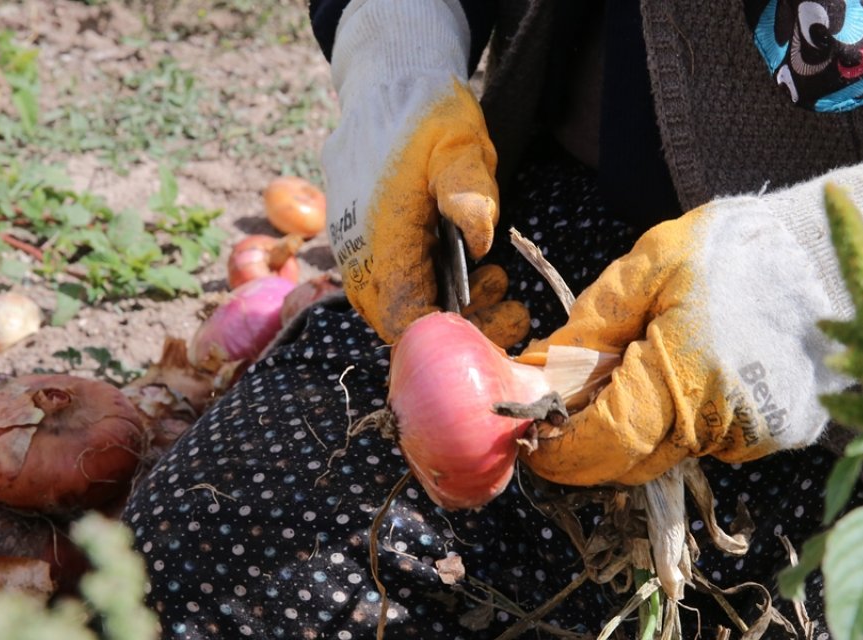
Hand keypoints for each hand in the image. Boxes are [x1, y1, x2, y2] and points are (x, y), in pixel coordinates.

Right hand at [321, 0, 500, 343]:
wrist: (384, 83)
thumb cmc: (425, 113)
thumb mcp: (462, 143)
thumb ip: (468, 191)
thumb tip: (479, 240)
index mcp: (380, 238)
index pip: (406, 319)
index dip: (453, 333)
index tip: (501, 320)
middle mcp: (357, 255)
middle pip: (402, 322)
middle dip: (460, 323)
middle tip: (508, 300)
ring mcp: (353, 251)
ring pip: (396, 305)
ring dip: (448, 304)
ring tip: (496, 280)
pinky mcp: (359, 244)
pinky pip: (391, 284)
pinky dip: (431, 287)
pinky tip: (469, 269)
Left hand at [519, 143, 862, 485]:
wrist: (829, 250)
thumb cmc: (732, 250)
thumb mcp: (647, 268)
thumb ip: (590, 329)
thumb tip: (534, 377)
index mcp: (685, 376)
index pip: (605, 442)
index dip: (561, 449)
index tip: (531, 440)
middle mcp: (724, 422)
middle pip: (632, 460)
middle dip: (591, 441)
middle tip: (568, 402)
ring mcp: (757, 435)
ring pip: (669, 454)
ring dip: (639, 428)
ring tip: (638, 367)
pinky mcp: (780, 435)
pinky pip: (708, 442)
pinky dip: (682, 420)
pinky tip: (686, 372)